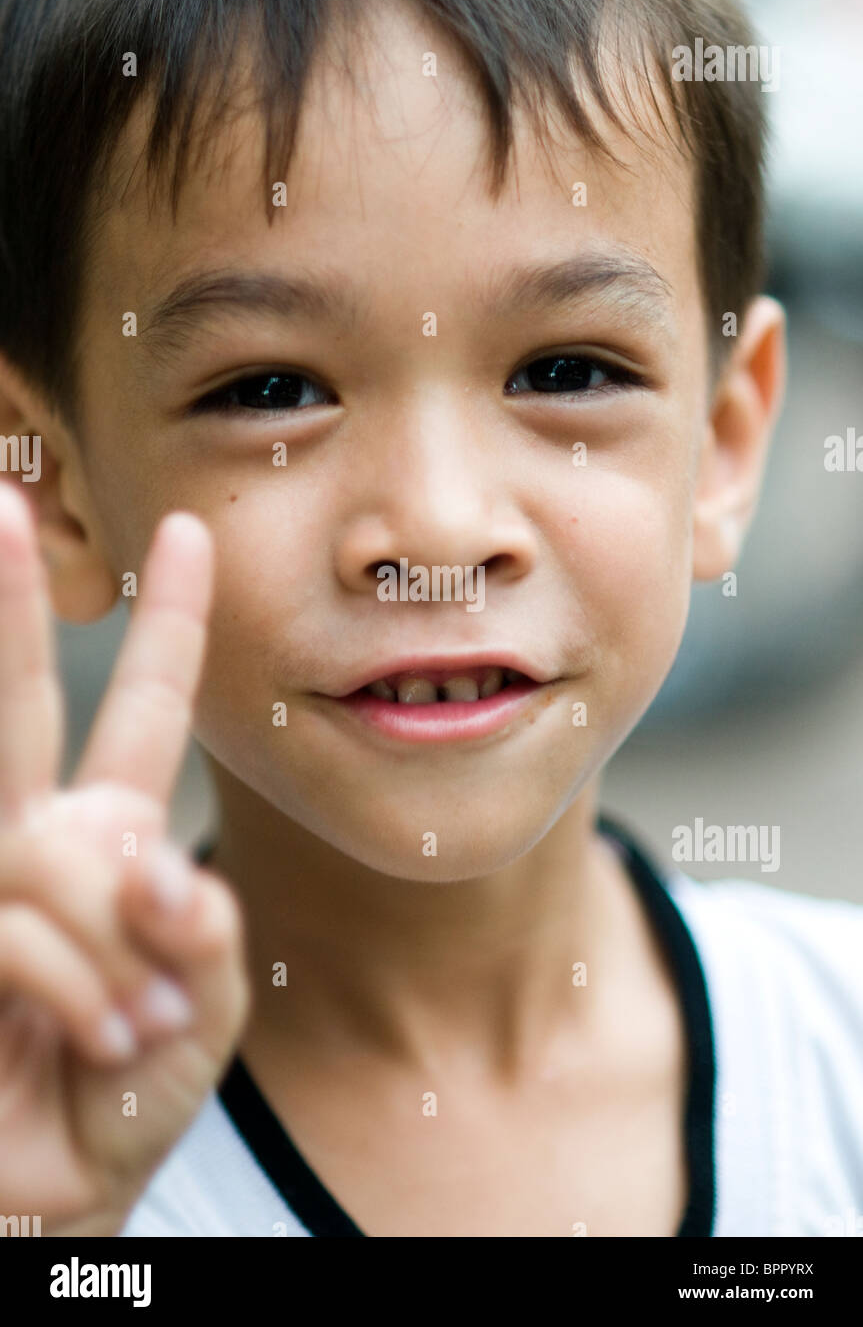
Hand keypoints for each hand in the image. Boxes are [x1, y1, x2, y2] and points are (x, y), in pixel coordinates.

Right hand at [0, 482, 249, 1234]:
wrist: (65, 1185)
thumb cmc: (132, 1086)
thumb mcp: (207, 1002)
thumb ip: (204, 929)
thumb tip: (157, 868)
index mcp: (112, 836)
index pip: (142, 707)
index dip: (170, 623)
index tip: (188, 534)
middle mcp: (37, 841)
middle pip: (22, 704)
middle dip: (8, 609)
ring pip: (44, 851)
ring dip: (110, 945)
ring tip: (138, 1023)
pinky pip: (16, 927)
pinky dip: (75, 986)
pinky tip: (99, 1033)